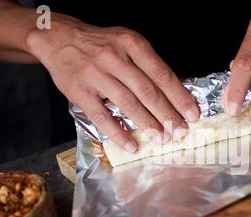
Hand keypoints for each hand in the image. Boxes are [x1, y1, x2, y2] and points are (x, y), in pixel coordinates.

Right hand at [26, 15, 199, 152]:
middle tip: (180, 131)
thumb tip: (172, 95)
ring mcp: (96, 74)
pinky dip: (118, 133)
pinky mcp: (79, 91)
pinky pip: (102, 116)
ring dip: (147, 124)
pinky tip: (131, 145)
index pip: (161, 74)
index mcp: (131, 44)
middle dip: (167, 115)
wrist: (58, 38)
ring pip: (128, 104)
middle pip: (147, 91)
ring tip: (161, 138)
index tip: (192, 114)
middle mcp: (114, 57)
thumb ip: (146, 64)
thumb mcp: (126, 43)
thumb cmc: (99, 44)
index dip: (179, 96)